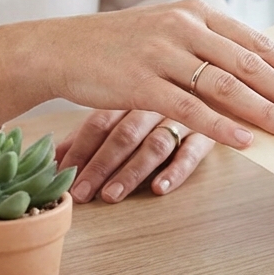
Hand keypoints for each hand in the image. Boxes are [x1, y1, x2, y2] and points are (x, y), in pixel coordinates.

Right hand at [0, 0, 273, 148]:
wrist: (58, 48)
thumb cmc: (118, 47)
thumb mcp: (168, 33)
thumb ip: (208, 47)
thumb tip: (254, 72)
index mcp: (196, 13)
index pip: (256, 43)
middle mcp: (184, 28)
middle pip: (251, 65)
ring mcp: (162, 54)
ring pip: (227, 87)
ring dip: (267, 112)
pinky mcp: (140, 83)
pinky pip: (190, 109)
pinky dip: (222, 126)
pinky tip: (247, 141)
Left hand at [56, 110, 214, 202]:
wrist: (218, 79)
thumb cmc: (162, 99)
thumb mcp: (126, 108)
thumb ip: (93, 132)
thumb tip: (55, 157)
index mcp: (129, 95)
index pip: (99, 123)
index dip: (80, 150)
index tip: (61, 177)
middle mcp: (153, 105)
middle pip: (123, 135)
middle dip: (99, 166)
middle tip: (82, 193)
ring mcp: (182, 118)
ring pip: (154, 145)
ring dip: (131, 172)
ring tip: (112, 195)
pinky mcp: (207, 134)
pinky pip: (192, 152)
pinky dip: (176, 171)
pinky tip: (160, 188)